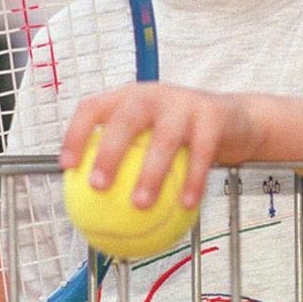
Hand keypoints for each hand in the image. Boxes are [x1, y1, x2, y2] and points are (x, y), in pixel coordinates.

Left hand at [59, 82, 262, 209]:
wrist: (234, 120)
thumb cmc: (181, 137)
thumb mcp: (150, 140)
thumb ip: (124, 163)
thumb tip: (89, 207)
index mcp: (129, 97)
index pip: (94, 107)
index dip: (75, 134)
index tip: (68, 167)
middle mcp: (154, 94)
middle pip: (126, 118)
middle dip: (109, 151)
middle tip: (98, 186)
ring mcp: (184, 102)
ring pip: (164, 138)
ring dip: (151, 173)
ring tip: (140, 205)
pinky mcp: (212, 116)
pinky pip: (200, 154)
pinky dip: (192, 180)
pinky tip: (186, 206)